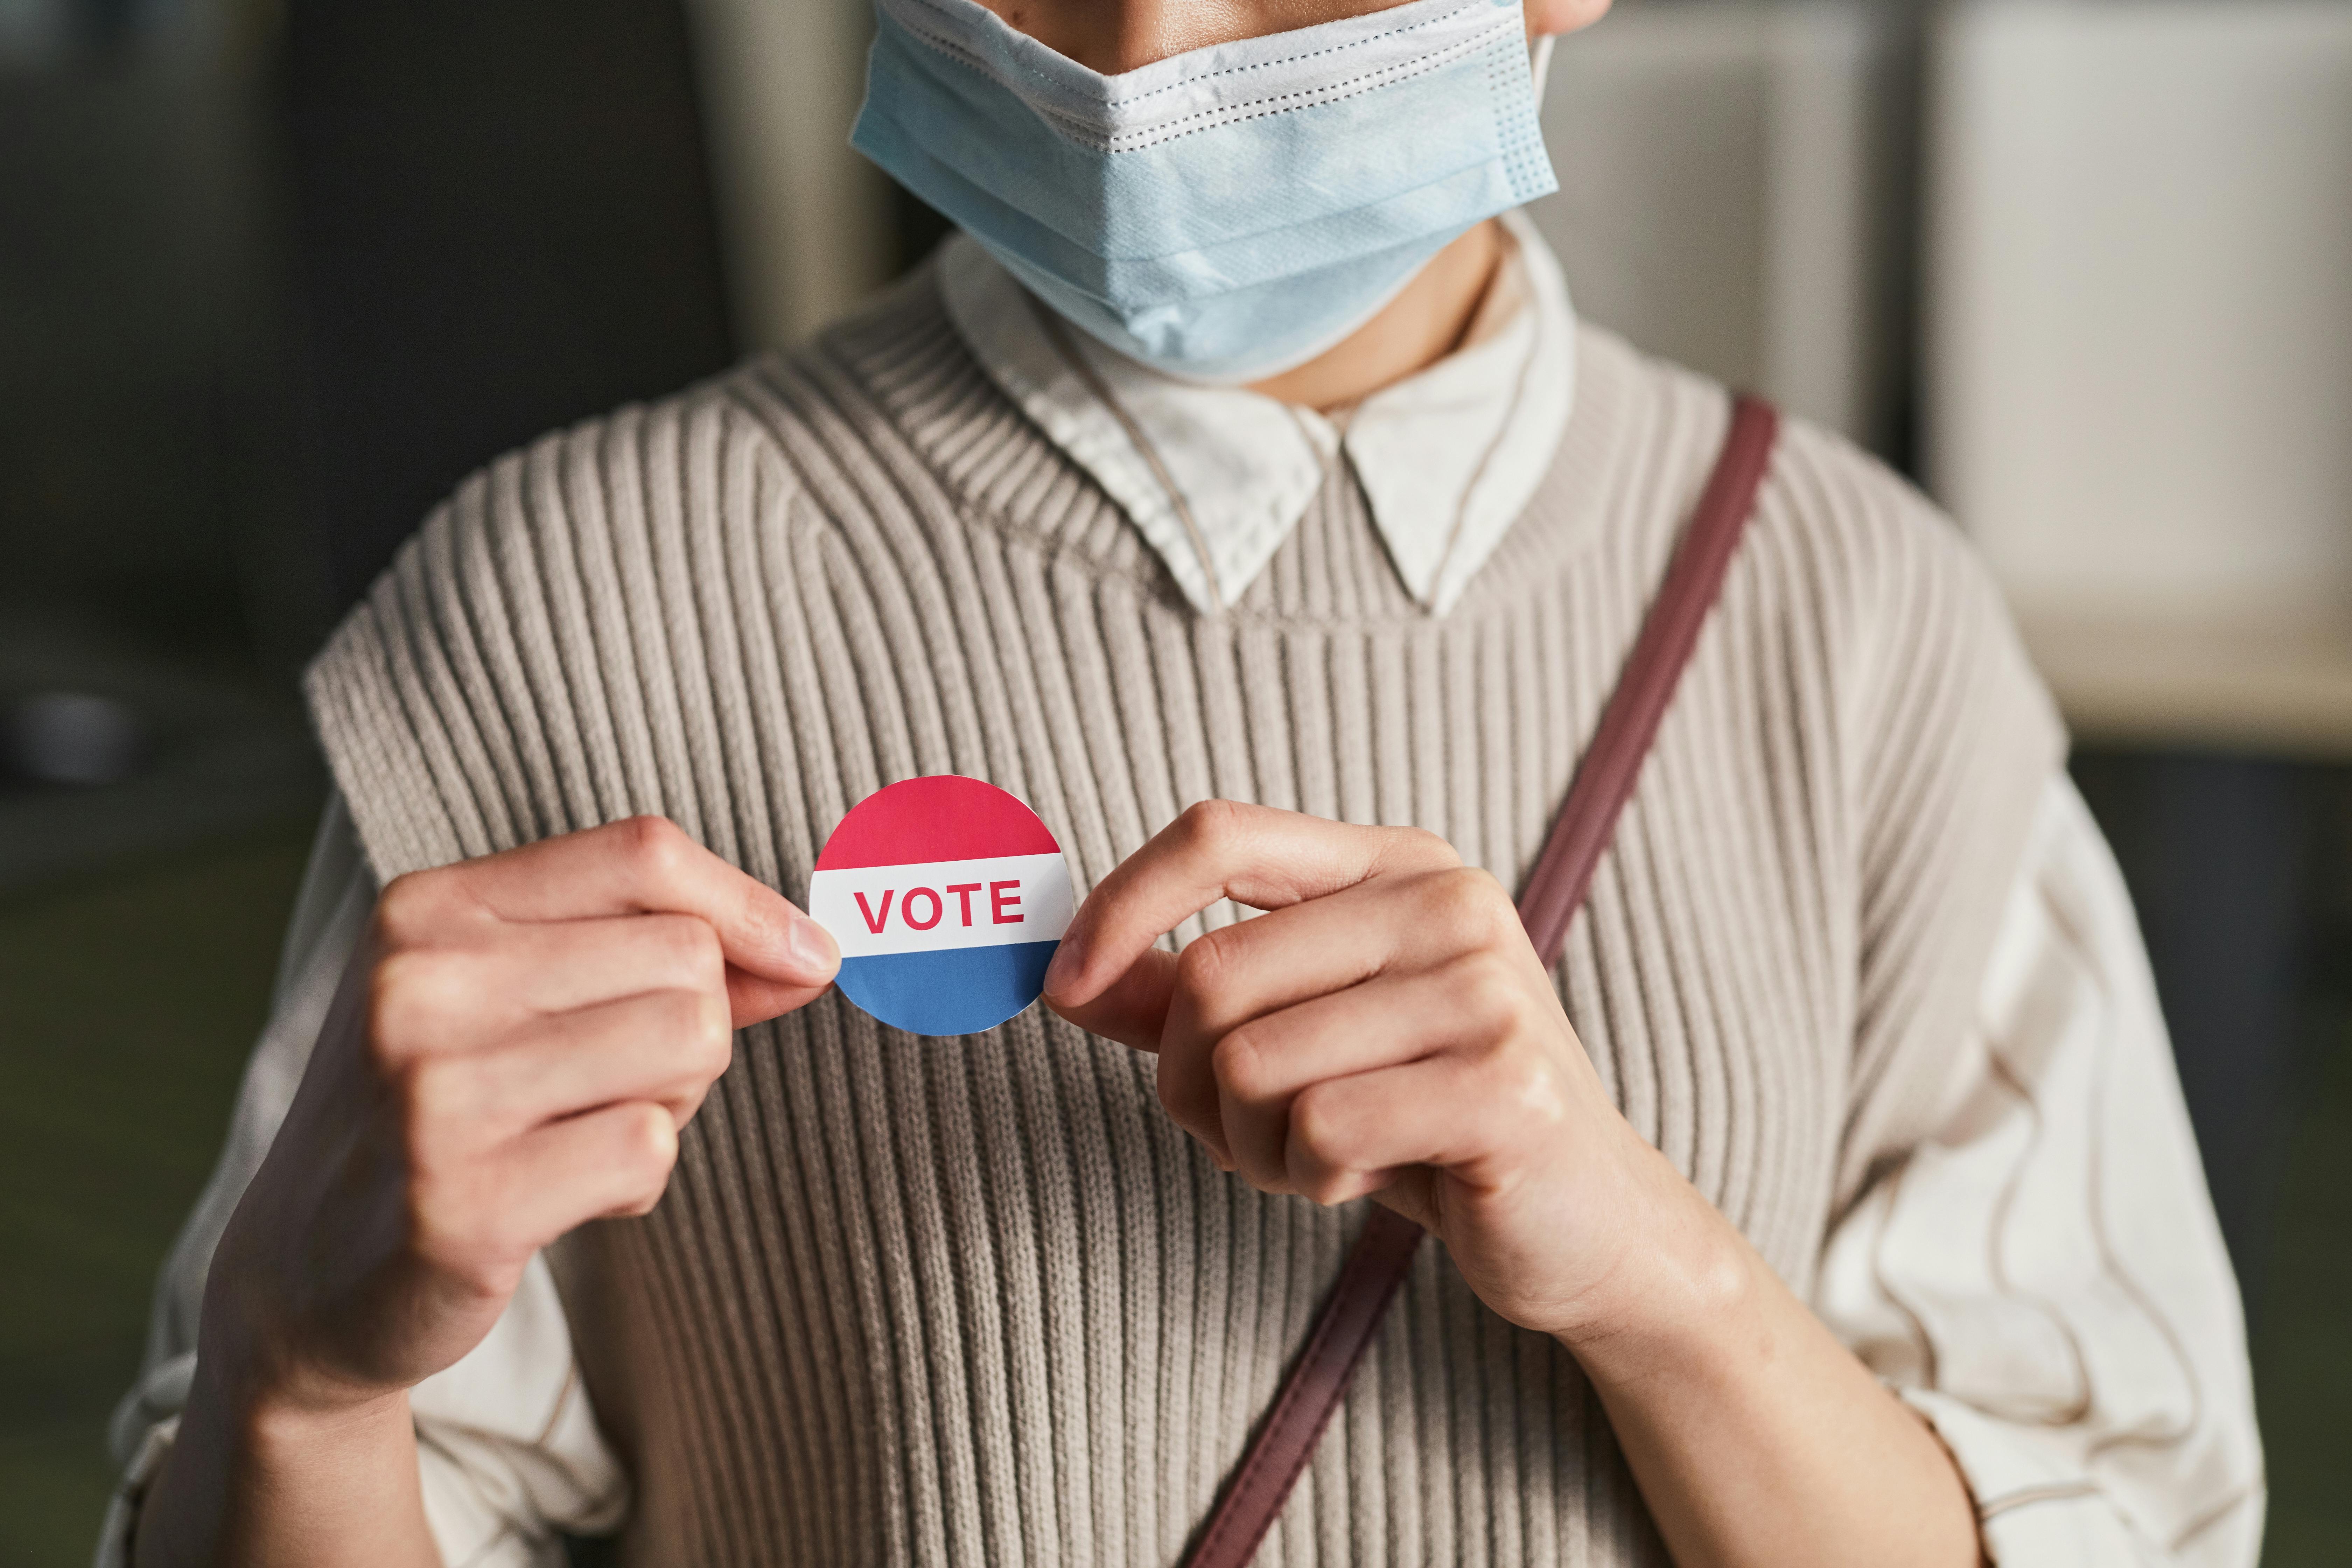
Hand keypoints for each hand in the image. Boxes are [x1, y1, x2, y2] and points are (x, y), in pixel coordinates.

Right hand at [203, 817, 838, 1418]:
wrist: (301, 1274)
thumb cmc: (445, 1110)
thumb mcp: (521, 999)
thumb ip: (663, 958)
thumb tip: (814, 949)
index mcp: (430, 909)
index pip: (642, 854)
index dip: (750, 904)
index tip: (808, 955)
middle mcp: (419, 983)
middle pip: (686, 956)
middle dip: (694, 1026)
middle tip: (612, 1084)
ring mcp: (435, 1094)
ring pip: (687, 1041)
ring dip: (672, 1100)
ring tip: (583, 1131)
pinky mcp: (463, 1203)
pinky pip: (649, 1149)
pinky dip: (636, 1179)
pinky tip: (560, 1195)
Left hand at [1042, 800, 1684, 1339]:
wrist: (1586, 1221)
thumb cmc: (1423, 1116)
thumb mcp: (1299, 1034)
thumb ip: (1181, 994)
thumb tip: (1063, 970)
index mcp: (1396, 864)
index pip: (1219, 833)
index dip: (1120, 905)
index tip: (1062, 987)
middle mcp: (1448, 903)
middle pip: (1214, 973)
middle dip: (1192, 1082)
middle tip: (1245, 1128)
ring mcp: (1486, 989)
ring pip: (1254, 1064)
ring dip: (1251, 1142)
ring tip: (1317, 1154)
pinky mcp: (1506, 1086)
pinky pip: (1321, 1130)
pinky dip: (1309, 1177)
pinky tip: (1364, 1177)